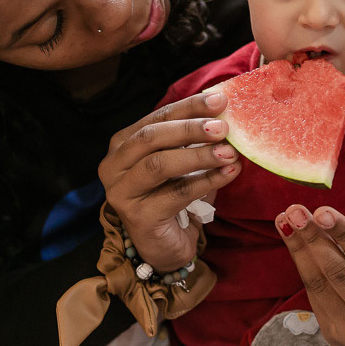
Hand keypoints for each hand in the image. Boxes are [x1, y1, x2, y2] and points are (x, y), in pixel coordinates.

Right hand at [99, 92, 240, 270]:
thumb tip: (230, 114)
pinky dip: (207, 181)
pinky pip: (176, 194)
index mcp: (124, 143)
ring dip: (199, 156)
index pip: (158, 117)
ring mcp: (121, 192)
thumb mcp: (184, 162)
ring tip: (230, 152)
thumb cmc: (174, 196)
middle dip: (190, 128)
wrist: (165, 245)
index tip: (220, 100)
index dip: (190, 107)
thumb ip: (196, 139)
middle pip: (152, 137)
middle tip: (224, 127)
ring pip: (160, 165)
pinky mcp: (137, 217)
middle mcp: (114, 165)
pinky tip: (229, 173)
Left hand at [276, 205, 344, 345]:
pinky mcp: (333, 336)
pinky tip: (295, 246)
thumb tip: (322, 228)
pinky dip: (303, 267)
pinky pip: (314, 296)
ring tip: (286, 222)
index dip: (342, 232)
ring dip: (299, 249)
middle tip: (295, 212)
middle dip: (312, 238)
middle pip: (337, 271)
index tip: (321, 211)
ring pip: (318, 284)